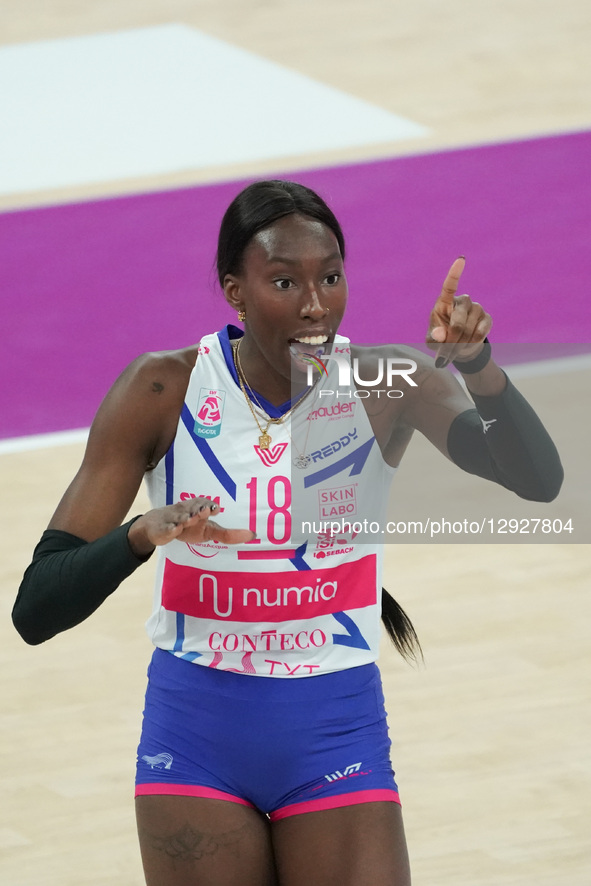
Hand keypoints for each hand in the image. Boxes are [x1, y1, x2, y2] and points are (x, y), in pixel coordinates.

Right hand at [128, 498, 254, 555]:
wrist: (156, 525)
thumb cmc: (187, 526)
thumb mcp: (208, 531)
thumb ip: (228, 534)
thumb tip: (252, 534)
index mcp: (200, 510)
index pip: (206, 506)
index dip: (210, 506)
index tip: (215, 509)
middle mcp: (188, 511)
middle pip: (194, 509)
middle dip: (199, 509)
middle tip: (205, 511)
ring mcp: (175, 519)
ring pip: (181, 518)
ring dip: (186, 518)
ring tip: (190, 520)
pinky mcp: (163, 528)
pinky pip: (167, 528)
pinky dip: (171, 528)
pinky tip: (174, 529)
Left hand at [426, 257, 491, 367]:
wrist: (459, 347)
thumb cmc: (442, 340)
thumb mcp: (432, 341)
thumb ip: (433, 337)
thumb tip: (440, 334)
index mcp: (445, 302)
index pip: (450, 285)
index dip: (455, 273)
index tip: (461, 259)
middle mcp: (462, 301)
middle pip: (458, 323)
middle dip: (451, 342)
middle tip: (445, 355)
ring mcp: (476, 308)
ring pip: (469, 331)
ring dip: (460, 345)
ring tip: (455, 349)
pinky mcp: (487, 318)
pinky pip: (481, 332)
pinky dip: (472, 342)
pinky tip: (468, 342)